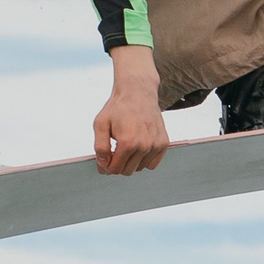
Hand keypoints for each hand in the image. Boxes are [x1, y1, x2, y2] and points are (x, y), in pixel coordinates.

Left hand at [93, 45, 169, 175]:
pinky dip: (144, 159)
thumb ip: (100, 147)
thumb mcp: (100, 124)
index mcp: (127, 142)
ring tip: (127, 144)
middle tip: (114, 150)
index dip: (106, 166)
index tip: (104, 159)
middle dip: (117, 164)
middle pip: (127, 171)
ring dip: (131, 161)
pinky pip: (152, 164)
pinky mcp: (163, 143)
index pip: (115, 169)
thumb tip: (104, 165)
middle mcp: (144, 146)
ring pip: (139, 168)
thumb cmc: (118, 107)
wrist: (138, 92)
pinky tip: (138, 147)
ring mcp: (156, 145)